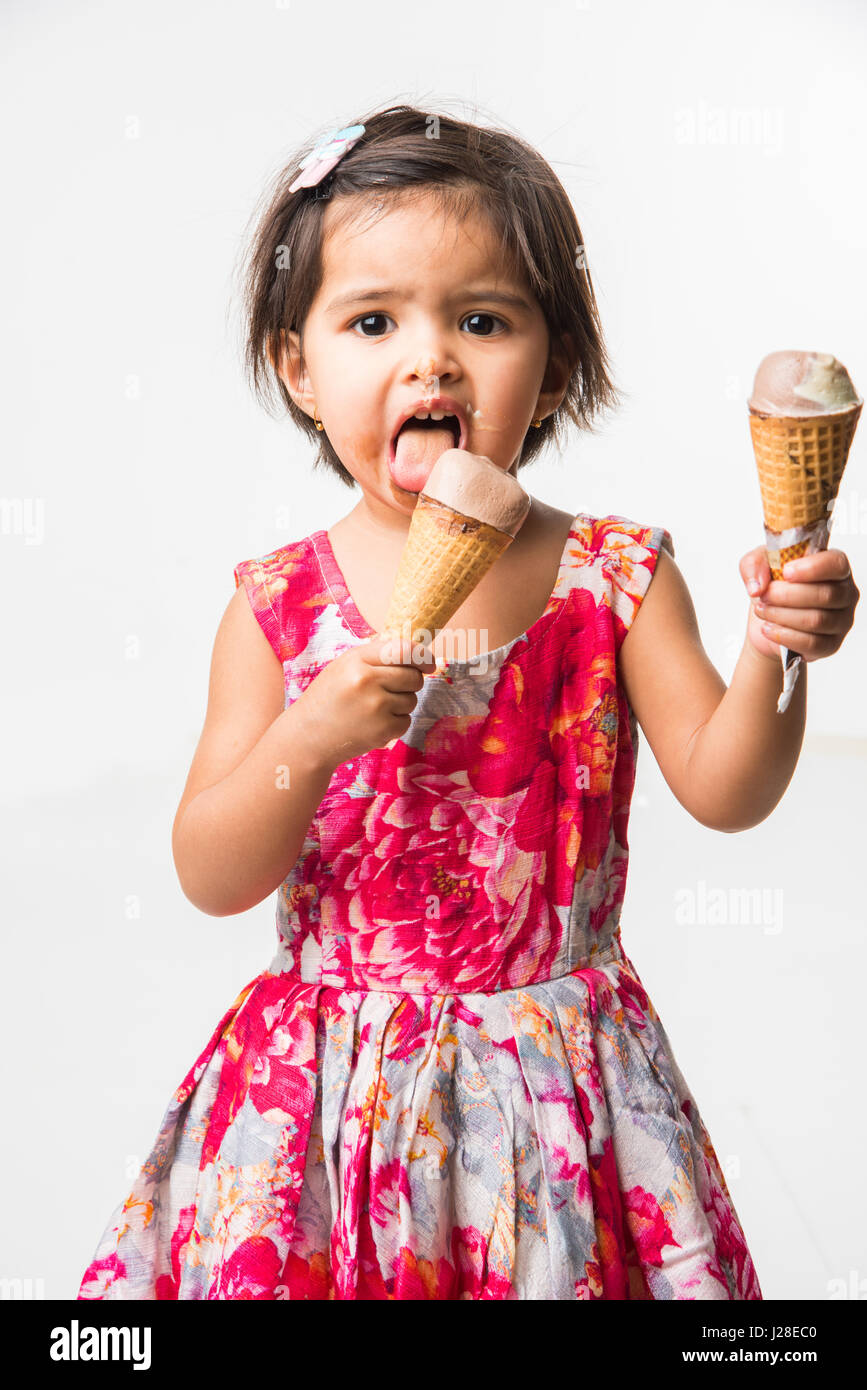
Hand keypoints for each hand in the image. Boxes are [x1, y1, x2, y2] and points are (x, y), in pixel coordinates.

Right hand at [294, 633, 435, 766]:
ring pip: (412, 700)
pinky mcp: (382, 730)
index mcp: (357, 660)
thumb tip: (418, 655)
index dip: (422, 656)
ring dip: (400, 704)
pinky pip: (406, 721)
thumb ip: (376, 657)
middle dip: (410, 683)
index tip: (429, 664)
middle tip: (390, 690)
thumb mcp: (344, 667)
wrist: (308, 736)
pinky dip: (395, 723)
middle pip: (413, 676)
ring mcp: (376, 707)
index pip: (403, 650)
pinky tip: (373, 723)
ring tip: (373, 709)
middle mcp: (367, 680)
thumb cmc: (329, 698)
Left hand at [740, 546, 859, 661]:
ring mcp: (842, 621)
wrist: (766, 619)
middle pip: (825, 595)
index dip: (812, 568)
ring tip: (762, 611)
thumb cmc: (772, 586)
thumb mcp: (757, 565)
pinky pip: (812, 644)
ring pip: (816, 620)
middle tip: (764, 596)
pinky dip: (785, 636)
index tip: (785, 572)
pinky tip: (768, 629)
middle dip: (786, 595)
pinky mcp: (831, 645)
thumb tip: (757, 587)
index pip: (836, 564)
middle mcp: (845, 593)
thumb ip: (754, 565)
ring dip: (781, 615)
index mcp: (834, 567)